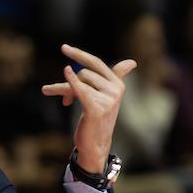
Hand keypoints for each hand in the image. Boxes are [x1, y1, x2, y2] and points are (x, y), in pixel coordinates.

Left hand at [41, 44, 135, 172]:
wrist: (95, 144)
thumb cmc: (97, 119)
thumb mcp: (105, 96)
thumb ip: (116, 77)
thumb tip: (132, 62)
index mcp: (117, 84)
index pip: (96, 63)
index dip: (79, 54)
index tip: (64, 47)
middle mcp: (116, 89)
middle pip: (85, 73)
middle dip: (70, 82)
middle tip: (60, 95)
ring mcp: (108, 99)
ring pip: (79, 82)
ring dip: (65, 91)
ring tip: (65, 102)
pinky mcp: (97, 108)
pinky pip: (80, 89)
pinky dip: (71, 81)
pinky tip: (66, 71)